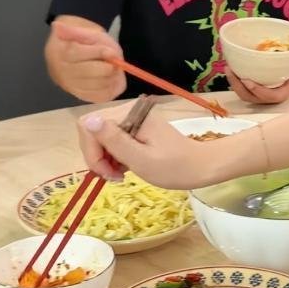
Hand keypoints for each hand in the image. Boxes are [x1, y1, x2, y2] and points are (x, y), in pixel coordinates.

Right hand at [45, 18, 125, 102]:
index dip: (98, 53)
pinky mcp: (81, 97)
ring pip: (97, 86)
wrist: (73, 56)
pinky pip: (100, 97)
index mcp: (59, 53)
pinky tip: (112, 79)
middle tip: (115, 63)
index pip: (77, 54)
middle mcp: (61, 73)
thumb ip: (78, 32)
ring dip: (112, 78)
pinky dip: (111, 88)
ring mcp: (71, 87)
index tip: (111, 51)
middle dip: (107, 68)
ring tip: (113, 69)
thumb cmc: (82, 42)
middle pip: (89, 73)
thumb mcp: (83, 31)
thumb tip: (57, 27)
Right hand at [79, 103, 207, 188]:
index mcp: (128, 113)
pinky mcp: (135, 127)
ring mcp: (131, 117)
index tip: (107, 172)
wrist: (200, 166)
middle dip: (97, 157)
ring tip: (121, 175)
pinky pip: (112, 140)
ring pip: (100, 137)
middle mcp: (127, 110)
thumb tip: (89, 120)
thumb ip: (114, 141)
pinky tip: (126, 168)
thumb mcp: (141, 159)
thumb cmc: (174, 167)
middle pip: (92, 131)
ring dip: (105, 159)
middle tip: (115, 177)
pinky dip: (114, 157)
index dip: (92, 152)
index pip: (88, 126)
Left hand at [225, 52, 288, 103]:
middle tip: (232, 71)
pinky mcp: (252, 91)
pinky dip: (234, 81)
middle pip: (251, 97)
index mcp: (280, 93)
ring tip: (228, 68)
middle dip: (239, 86)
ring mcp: (259, 96)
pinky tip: (231, 68)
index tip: (248, 81)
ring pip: (243, 94)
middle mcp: (267, 97)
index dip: (258, 91)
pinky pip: (241, 89)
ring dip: (233, 83)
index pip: (269, 97)